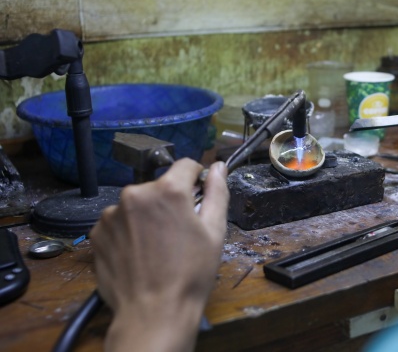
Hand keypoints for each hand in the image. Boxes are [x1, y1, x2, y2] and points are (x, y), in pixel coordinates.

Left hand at [90, 159, 228, 351]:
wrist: (153, 312)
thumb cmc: (190, 274)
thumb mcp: (214, 231)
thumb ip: (216, 192)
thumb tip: (218, 167)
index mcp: (168, 191)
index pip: (185, 165)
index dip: (196, 179)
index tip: (197, 198)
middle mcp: (135, 195)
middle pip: (159, 186)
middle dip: (169, 202)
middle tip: (178, 232)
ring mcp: (112, 214)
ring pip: (137, 205)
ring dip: (146, 216)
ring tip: (156, 247)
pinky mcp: (98, 233)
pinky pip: (118, 222)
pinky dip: (129, 231)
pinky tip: (139, 253)